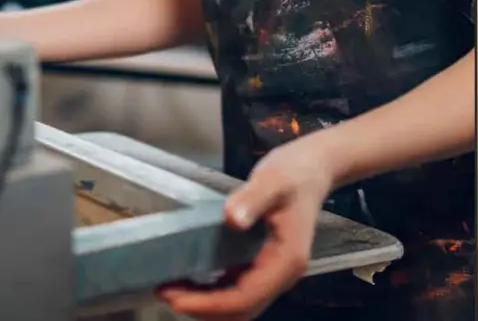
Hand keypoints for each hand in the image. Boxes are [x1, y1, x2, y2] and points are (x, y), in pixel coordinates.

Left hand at [157, 140, 335, 320]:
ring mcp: (272, 271)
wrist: (311, 169)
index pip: (247, 297)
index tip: (177, 299)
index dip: (211, 304)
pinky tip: (189, 280)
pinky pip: (237, 288)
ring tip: (171, 289)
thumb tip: (233, 219)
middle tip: (166, 293)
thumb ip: (252, 199)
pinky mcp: (262, 264)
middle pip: (242, 308)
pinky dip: (213, 292)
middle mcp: (281, 273)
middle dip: (204, 309)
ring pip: (239, 303)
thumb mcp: (272, 180)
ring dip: (206, 304)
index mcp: (287, 260)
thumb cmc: (294, 174)